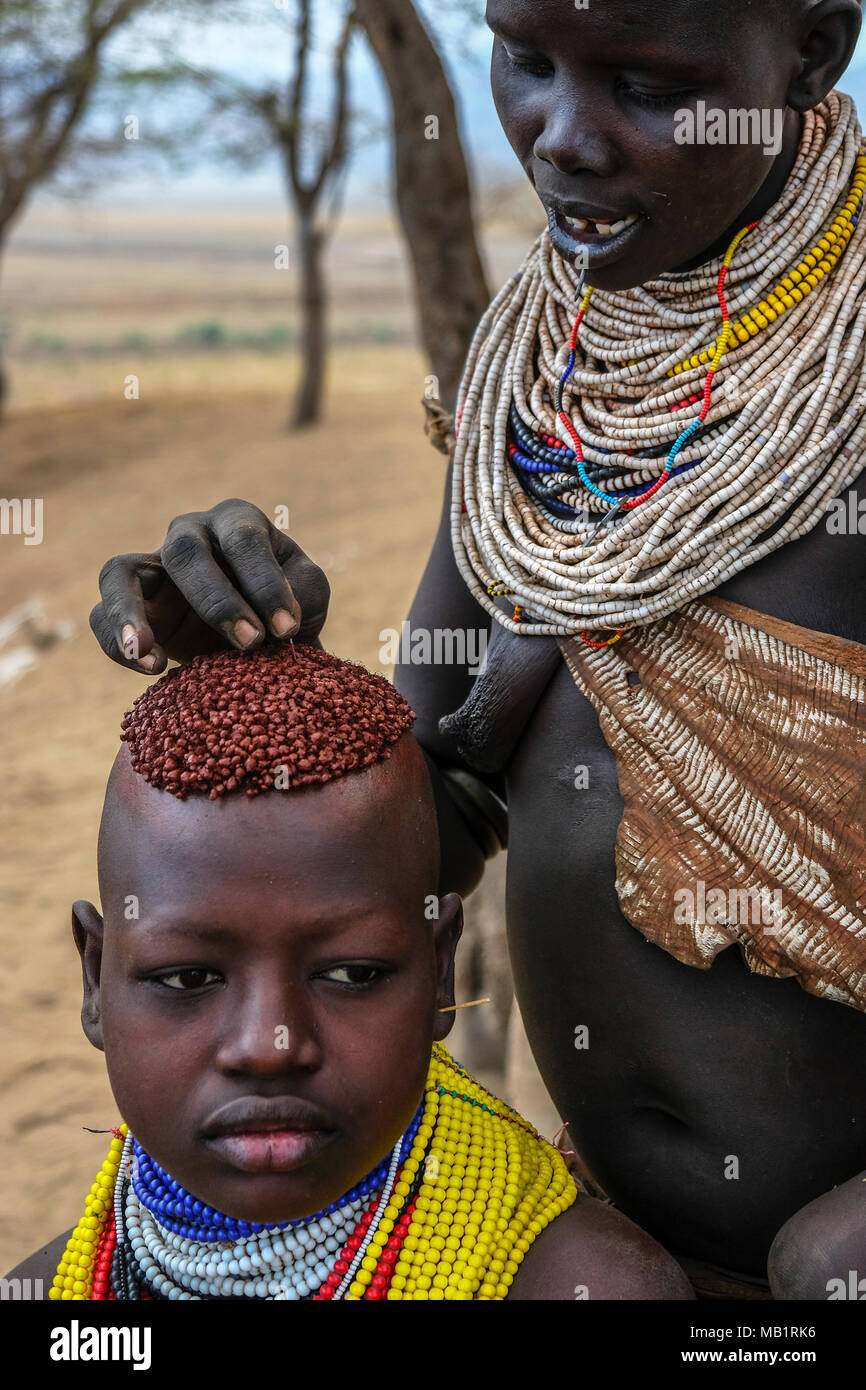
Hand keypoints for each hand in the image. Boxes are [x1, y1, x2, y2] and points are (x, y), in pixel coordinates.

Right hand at [90, 499, 329, 673]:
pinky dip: (117, 643)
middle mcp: (189, 534)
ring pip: (118, 571)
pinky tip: (151, 669)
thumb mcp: (308, 597)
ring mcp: (151, 568)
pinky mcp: (131, 607)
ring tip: (147, 653)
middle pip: (184, 550)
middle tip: (249, 643)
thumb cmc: (286, 609)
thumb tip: (282, 615)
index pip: (244, 540)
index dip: (265, 583)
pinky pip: (101, 615)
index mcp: (238, 523)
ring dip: (130, 612)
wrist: (264, 643)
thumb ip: (304, 593)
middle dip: (217, 600)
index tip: (287, 629)